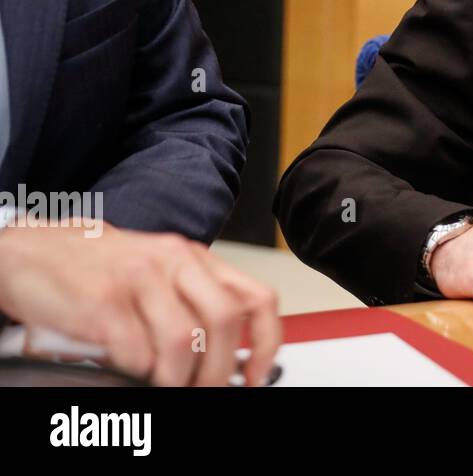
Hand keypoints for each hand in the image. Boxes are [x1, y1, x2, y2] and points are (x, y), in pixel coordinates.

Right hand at [0, 221, 280, 385]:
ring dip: (178, 379)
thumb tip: (230, 357)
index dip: (268, 343)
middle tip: (206, 392)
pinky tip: (128, 369)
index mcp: (195, 258)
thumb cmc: (99, 269)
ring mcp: (138, 279)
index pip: (256, 298)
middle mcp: (173, 262)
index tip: (259, 376)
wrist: (32, 251)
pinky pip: (136, 352)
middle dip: (219, 371)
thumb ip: (194, 303)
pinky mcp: (103, 301)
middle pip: (225, 323)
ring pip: (184, 342)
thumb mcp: (159, 274)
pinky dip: (137, 371)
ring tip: (165, 387)